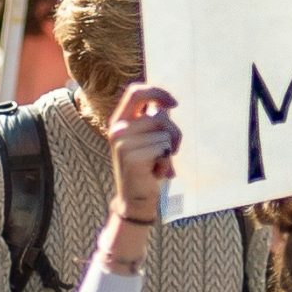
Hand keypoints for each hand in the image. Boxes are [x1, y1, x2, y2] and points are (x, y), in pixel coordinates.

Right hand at [107, 83, 179, 218]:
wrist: (134, 200)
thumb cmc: (147, 167)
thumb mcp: (148, 139)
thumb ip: (154, 121)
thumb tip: (168, 105)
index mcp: (119, 120)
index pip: (136, 92)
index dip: (157, 92)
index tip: (174, 104)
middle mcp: (117, 128)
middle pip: (159, 115)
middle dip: (173, 133)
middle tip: (169, 151)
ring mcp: (122, 142)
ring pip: (164, 134)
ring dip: (169, 150)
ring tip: (157, 164)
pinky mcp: (131, 156)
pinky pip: (164, 148)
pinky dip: (166, 162)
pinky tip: (155, 172)